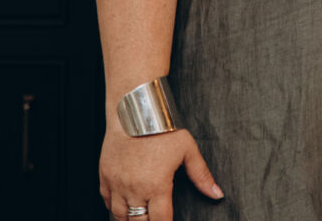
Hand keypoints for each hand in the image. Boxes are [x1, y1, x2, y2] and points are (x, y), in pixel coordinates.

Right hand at [99, 127, 222, 218]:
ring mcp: (117, 184)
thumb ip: (202, 175)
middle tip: (154, 218)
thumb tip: (216, 193)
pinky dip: (114, 208)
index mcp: (156, 185)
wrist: (134, 112)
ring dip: (130, 220)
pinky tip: (123, 206)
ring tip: (139, 217)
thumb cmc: (161, 128)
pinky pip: (106, 202)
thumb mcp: (187, 149)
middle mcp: (134, 189)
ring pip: (119, 217)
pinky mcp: (104, 177)